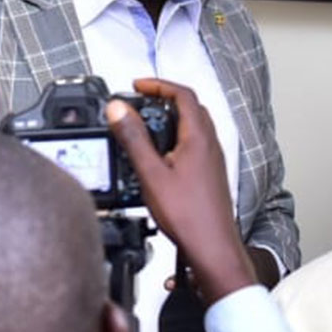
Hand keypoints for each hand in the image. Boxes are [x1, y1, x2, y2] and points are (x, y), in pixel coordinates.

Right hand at [107, 79, 256, 304]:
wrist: (212, 246)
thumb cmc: (188, 216)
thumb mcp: (151, 174)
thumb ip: (134, 139)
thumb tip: (119, 109)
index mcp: (199, 136)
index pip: (182, 93)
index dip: (158, 84)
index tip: (137, 85)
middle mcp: (210, 143)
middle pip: (189, 106)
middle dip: (163, 99)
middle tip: (139, 102)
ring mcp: (212, 158)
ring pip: (192, 125)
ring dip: (170, 119)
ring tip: (144, 128)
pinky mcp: (210, 173)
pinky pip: (194, 144)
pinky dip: (175, 139)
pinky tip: (157, 157)